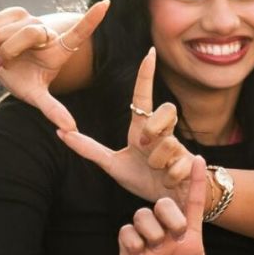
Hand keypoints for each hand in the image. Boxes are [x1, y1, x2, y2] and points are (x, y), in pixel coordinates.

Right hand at [0, 0, 108, 131]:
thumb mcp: (38, 96)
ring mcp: (33, 20)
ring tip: (6, 54)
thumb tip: (70, 130)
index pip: (79, 33)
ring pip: (8, 29)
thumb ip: (54, 110)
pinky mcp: (15, 12)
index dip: (91, 19)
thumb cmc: (25, 82)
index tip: (106, 4)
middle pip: (31, 31)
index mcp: (60, 50)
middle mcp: (49, 32)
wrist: (6, 68)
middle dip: (14, 49)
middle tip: (10, 63)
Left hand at [59, 50, 195, 204]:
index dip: (146, 75)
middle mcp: (163, 133)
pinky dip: (169, 177)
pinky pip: (178, 164)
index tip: (148, 52)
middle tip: (143, 146)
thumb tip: (61, 133)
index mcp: (142, 129)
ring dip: (158, 162)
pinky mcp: (191, 163)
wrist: (169, 202)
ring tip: (156, 171)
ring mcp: (179, 146)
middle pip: (166, 109)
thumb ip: (89, 150)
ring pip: (170, 141)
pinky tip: (168, 182)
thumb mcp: (113, 165)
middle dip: (153, 127)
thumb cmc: (144, 180)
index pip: (143, 97)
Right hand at [115, 158, 253, 254]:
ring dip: (151, 231)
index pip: (193, 204)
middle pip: (164, 203)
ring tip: (154, 252)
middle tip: (175, 237)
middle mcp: (168, 233)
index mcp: (190, 238)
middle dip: (170, 216)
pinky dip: (133, 243)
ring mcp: (147, 239)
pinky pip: (126, 231)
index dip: (196, 181)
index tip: (200, 159)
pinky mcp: (127, 247)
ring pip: (143, 213)